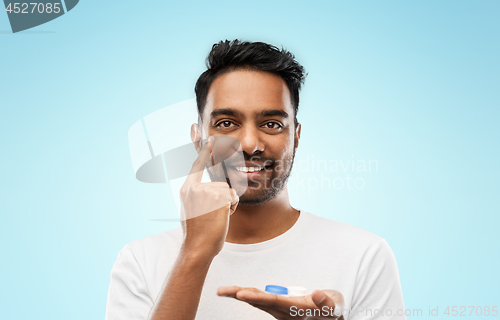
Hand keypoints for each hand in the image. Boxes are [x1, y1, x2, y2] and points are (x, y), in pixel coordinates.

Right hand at [179, 137, 238, 258]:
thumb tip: (203, 189)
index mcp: (186, 190)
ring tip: (215, 217)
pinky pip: (233, 197)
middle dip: (222, 199)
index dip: (204, 152)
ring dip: (227, 204)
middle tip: (211, 215)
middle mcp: (195, 188)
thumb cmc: (196, 233)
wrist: (197, 248)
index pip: (196, 166)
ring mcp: (207, 191)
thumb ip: (196, 196)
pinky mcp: (219, 197)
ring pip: (228, 191)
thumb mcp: (191, 210)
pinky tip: (221, 218)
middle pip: (220, 184)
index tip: (207, 138)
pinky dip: (231, 208)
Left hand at [217, 286, 344, 319]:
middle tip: (221, 291)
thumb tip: (316, 294)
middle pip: (257, 301)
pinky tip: (237, 292)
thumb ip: (325, 302)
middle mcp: (282, 311)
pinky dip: (248, 294)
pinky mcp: (279, 306)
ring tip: (223, 291)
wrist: (331, 317)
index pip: (271, 302)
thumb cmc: (331, 310)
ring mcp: (279, 310)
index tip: (240, 294)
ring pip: (257, 300)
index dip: (255, 298)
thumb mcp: (333, 307)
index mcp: (293, 309)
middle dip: (239, 295)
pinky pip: (261, 300)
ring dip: (240, 294)